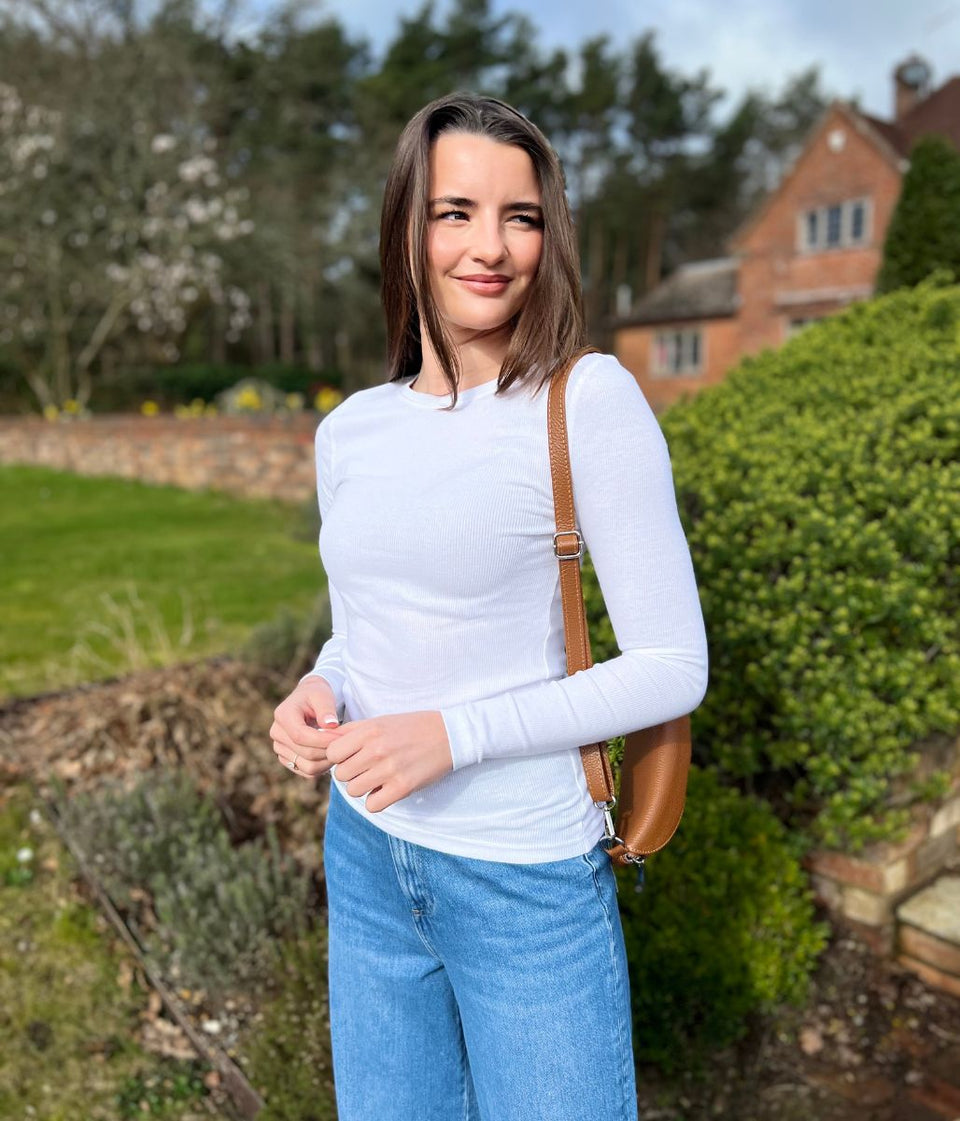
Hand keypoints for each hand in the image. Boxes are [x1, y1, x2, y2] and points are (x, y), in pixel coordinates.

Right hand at [270, 675, 346, 779]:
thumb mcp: (322, 695)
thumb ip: (326, 709)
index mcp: (283, 715)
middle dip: (329, 750)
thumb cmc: (317, 695)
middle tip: (347, 744)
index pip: (301, 736)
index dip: (323, 740)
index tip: (342, 737)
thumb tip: (330, 725)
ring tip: (340, 749)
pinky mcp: (287, 759)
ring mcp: (280, 748)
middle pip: (305, 753)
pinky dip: (322, 767)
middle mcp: (277, 733)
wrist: (309, 700)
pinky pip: (307, 772)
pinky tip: (332, 754)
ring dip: (327, 761)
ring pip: (307, 766)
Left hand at [325, 711, 452, 811]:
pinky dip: (376, 801)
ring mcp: (390, 769)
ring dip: (363, 788)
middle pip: (341, 774)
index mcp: (369, 731)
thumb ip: (352, 731)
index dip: (340, 757)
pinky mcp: (403, 787)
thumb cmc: (411, 727)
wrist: (449, 735)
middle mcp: (376, 750)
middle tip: (367, 768)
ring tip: (378, 778)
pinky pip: (372, 805)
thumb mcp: (380, 721)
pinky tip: (386, 790)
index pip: (332, 753)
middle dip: (351, 773)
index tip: (352, 756)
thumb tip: (323, 740)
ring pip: (354, 791)